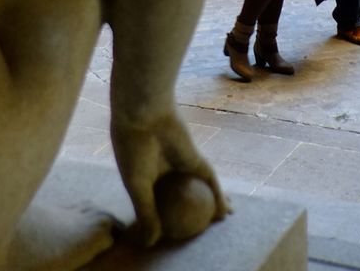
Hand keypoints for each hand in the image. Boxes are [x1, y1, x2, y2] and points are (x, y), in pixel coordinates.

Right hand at [112, 110, 228, 246]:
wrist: (144, 115)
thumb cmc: (134, 151)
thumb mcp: (137, 187)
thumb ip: (146, 213)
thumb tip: (152, 243)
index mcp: (146, 180)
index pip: (159, 205)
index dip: (166, 221)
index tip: (173, 237)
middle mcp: (165, 174)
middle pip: (182, 198)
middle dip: (191, 212)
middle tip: (200, 232)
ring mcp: (182, 166)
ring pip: (199, 190)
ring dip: (210, 204)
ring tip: (220, 221)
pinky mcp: (195, 159)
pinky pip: (210, 181)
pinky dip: (219, 196)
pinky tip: (225, 211)